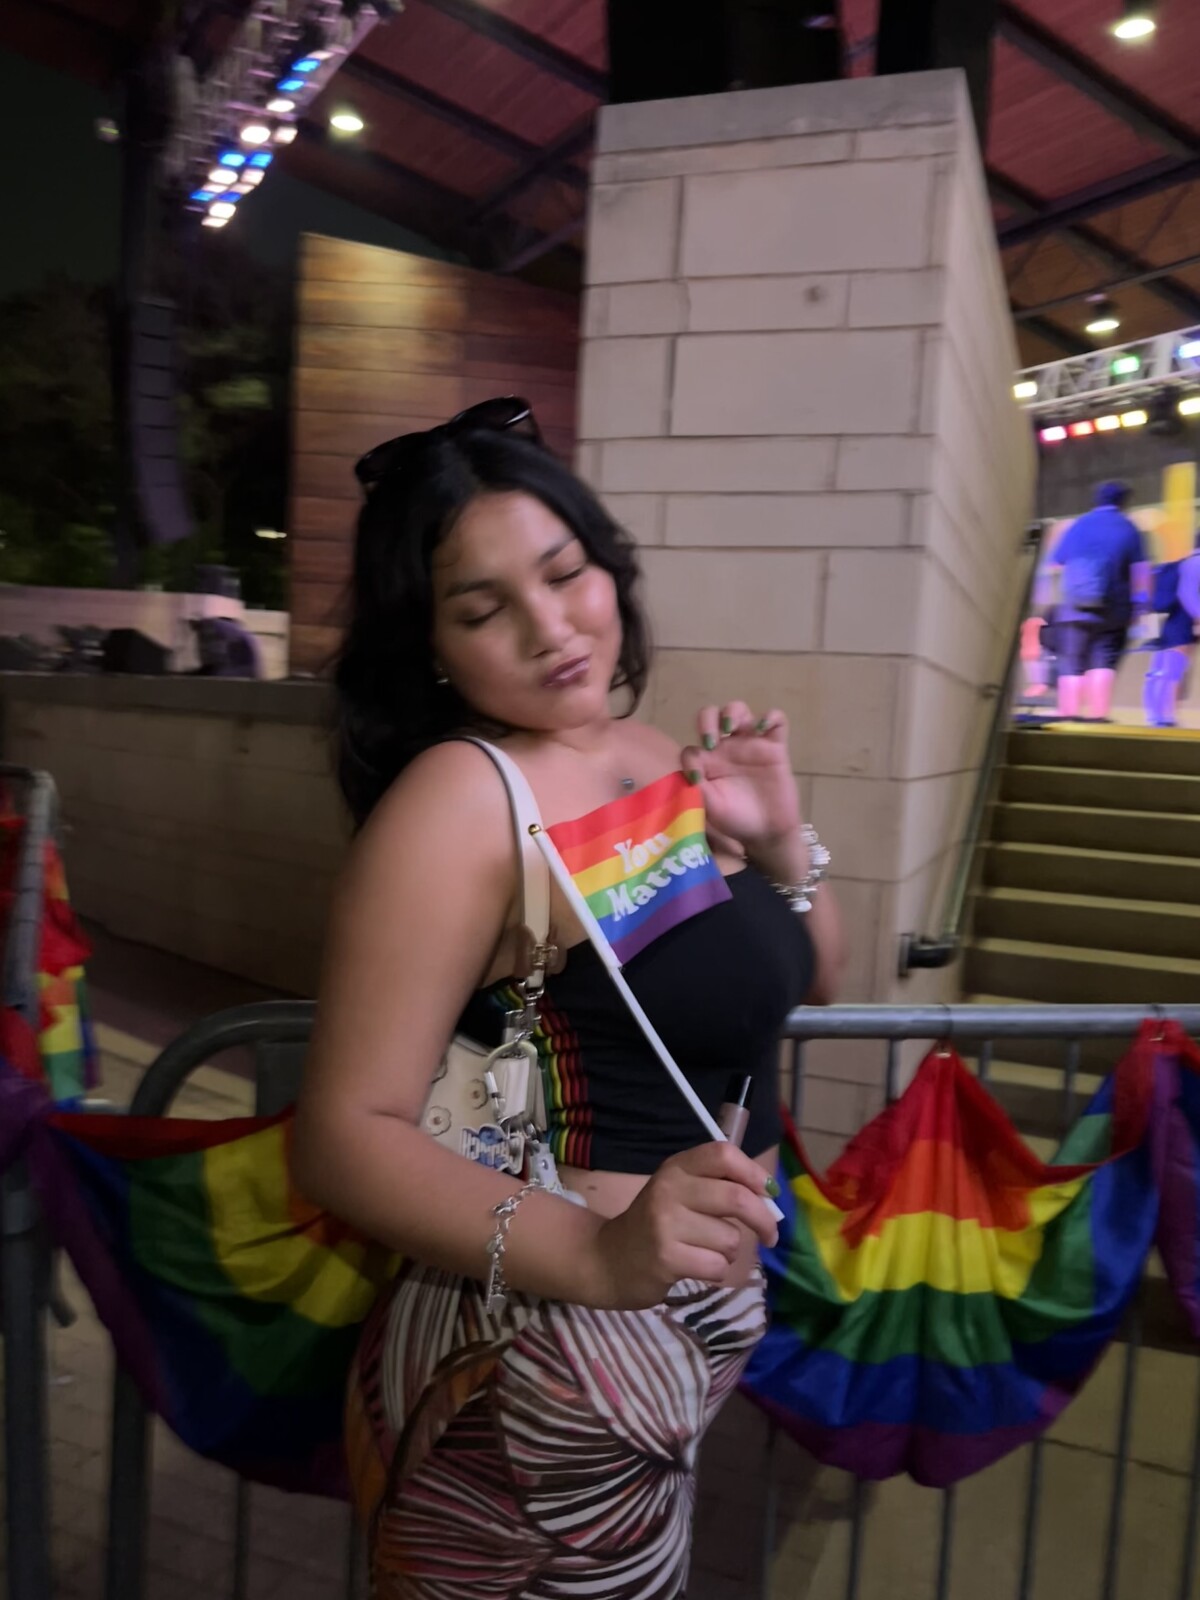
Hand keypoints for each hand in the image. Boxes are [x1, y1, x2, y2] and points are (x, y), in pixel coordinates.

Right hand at [588, 1142, 778, 1310]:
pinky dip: (716, 1271)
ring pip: (730, 1238)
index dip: (754, 1172)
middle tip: (770, 1235)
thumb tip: (769, 1197)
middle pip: (736, 1197)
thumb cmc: (654, 1225)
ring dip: (729, 1251)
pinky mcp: (666, 1258)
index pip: (723, 1154)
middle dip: (763, 1220)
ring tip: (707, 1251)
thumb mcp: (678, 1192)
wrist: (607, 1259)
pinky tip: (697, 1267)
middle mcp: (669, 1190)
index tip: (769, 1192)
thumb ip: (717, 1187)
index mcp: (676, 1168)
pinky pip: (717, 1265)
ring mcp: (665, 1224)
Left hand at [681, 701, 802, 853]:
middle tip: (711, 740)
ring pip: (740, 710)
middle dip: (708, 720)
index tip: (698, 777)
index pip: (692, 747)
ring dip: (733, 711)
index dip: (691, 758)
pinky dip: (771, 716)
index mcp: (708, 762)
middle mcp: (726, 748)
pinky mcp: (775, 747)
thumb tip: (691, 771)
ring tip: (731, 726)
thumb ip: (698, 788)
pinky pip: (777, 720)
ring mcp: (751, 744)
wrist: (768, 832)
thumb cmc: (736, 819)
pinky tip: (763, 728)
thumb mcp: (711, 807)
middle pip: (712, 716)